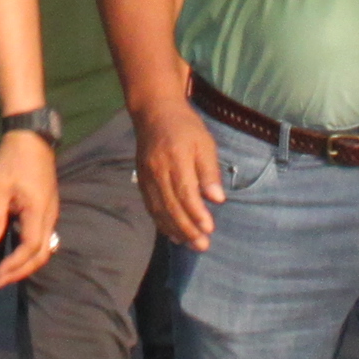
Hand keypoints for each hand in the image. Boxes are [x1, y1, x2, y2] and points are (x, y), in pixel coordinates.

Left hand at [0, 131, 61, 286]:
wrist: (32, 135)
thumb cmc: (13, 158)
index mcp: (38, 211)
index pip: (30, 248)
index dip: (15, 265)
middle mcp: (50, 215)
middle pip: (42, 253)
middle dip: (22, 270)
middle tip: (0, 281)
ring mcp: (52, 211)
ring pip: (45, 247)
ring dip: (27, 263)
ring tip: (7, 271)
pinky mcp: (49, 207)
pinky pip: (44, 237)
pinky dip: (31, 251)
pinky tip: (17, 252)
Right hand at [135, 97, 221, 252]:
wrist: (154, 113)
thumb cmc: (185, 127)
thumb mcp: (205, 143)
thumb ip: (209, 171)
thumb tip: (217, 199)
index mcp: (175, 158)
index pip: (185, 192)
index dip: (196, 214)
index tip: (209, 229)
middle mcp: (158, 171)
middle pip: (171, 206)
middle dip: (187, 229)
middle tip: (202, 246)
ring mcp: (147, 177)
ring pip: (159, 210)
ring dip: (175, 230)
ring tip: (190, 244)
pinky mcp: (141, 181)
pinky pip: (151, 206)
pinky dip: (161, 222)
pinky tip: (172, 233)